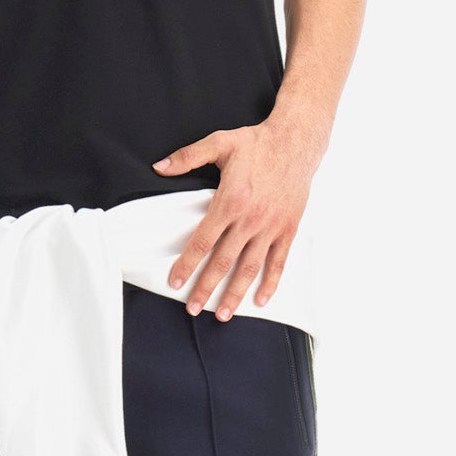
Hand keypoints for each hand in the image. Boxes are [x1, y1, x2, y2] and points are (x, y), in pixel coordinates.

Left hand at [152, 112, 325, 318]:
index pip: (202, 241)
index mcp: (229, 201)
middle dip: (206, 288)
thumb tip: (160, 166)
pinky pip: (279, 261)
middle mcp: (250, 219)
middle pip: (223, 262)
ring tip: (223, 314)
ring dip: (235, 293)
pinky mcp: (288, 228)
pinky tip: (260, 300)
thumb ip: (188, 156)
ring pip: (250, 268)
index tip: (175, 283)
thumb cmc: (256, 143)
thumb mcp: (219, 142)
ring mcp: (270, 227)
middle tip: (193, 308)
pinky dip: (270, 282)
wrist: (296, 141)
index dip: (187, 264)